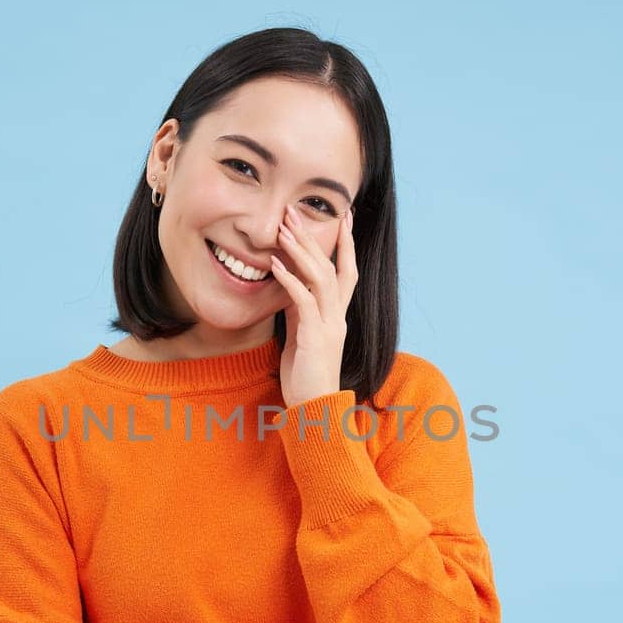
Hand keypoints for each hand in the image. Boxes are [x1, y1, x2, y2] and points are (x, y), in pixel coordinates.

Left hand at [271, 203, 358, 409]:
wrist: (313, 409)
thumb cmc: (305, 376)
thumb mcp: (301, 335)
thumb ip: (301, 311)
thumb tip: (291, 286)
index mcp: (337, 315)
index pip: (346, 270)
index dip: (346, 243)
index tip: (343, 216)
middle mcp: (338, 316)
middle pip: (334, 266)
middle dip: (316, 237)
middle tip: (295, 212)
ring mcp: (330, 325)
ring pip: (321, 277)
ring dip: (302, 251)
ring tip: (283, 230)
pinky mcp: (315, 337)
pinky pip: (304, 301)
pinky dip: (290, 280)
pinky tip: (276, 264)